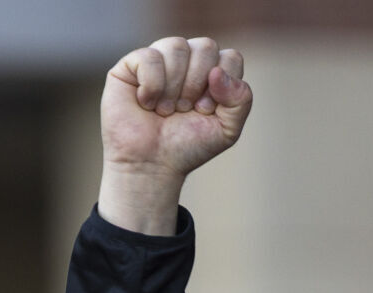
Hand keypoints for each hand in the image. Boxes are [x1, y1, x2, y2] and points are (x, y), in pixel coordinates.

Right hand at [97, 36, 251, 234]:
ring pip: (177, 46)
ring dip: (174, 86)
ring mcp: (159, 60)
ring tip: (164, 110)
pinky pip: (150, 57)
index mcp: (211, 72)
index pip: (229, 58)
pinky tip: (146, 103)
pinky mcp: (131, 65)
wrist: (150, 165)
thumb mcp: (227, 129)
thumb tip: (216, 72)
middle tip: (183, 110)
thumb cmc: (186, 147)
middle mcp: (186, 60)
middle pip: (205, 47)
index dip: (221, 87)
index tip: (204, 111)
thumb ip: (241, 99)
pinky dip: (152, 84)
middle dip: (196, 85)